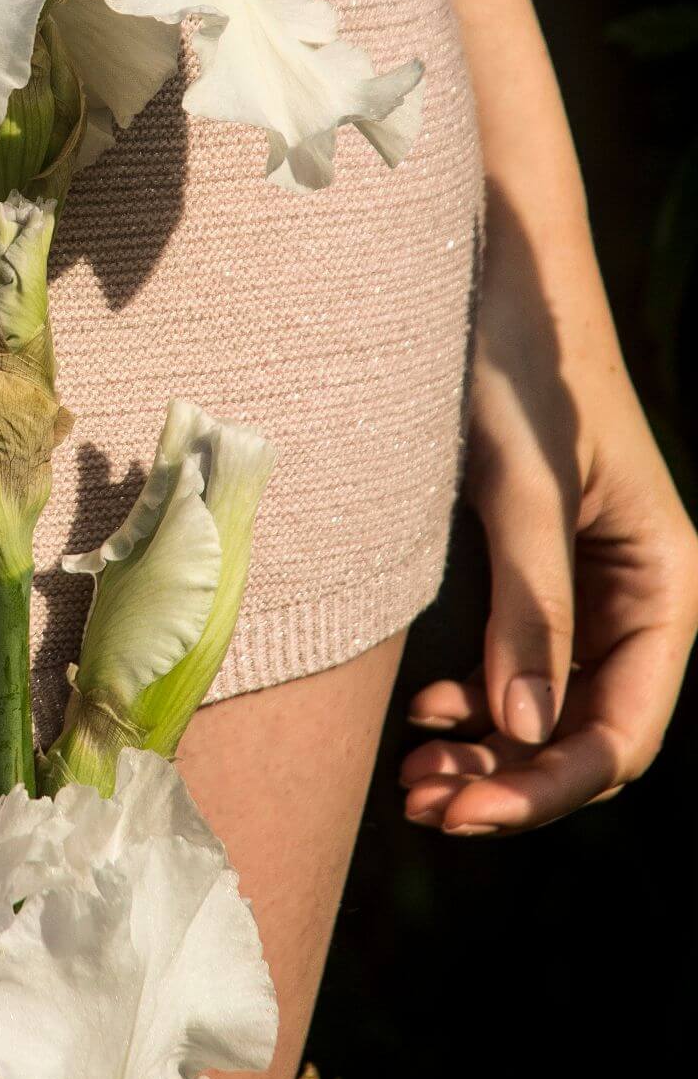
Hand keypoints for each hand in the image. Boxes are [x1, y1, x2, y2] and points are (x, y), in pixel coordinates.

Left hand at [400, 183, 697, 832]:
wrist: (487, 268)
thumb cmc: (516, 362)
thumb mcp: (520, 484)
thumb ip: (530, 606)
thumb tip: (521, 734)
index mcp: (663, 578)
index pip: (623, 728)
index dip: (547, 786)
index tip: (465, 810)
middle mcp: (632, 591)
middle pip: (585, 731)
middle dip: (511, 782)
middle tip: (423, 806)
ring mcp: (581, 581)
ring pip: (546, 707)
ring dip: (489, 754)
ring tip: (416, 778)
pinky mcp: (528, 562)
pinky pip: (516, 663)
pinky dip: (476, 703)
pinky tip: (425, 714)